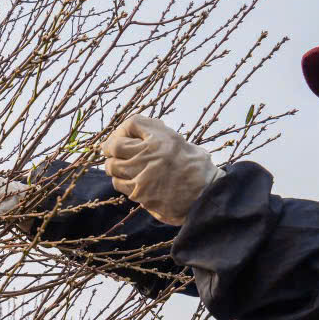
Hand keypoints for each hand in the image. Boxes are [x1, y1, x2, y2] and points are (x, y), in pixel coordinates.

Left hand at [101, 115, 221, 225]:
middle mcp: (150, 154)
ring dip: (115, 166)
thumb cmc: (195, 168)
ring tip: (123, 167)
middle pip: (115, 146)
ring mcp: (143, 175)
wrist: (207, 196)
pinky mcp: (141, 193)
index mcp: (162, 138)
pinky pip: (120, 184)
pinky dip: (121, 182)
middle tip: (113, 152)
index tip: (122, 136)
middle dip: (111, 148)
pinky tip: (132, 181)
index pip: (131, 123)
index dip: (122, 130)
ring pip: (113, 166)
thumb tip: (128, 132)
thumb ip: (155, 132)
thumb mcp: (179, 141)